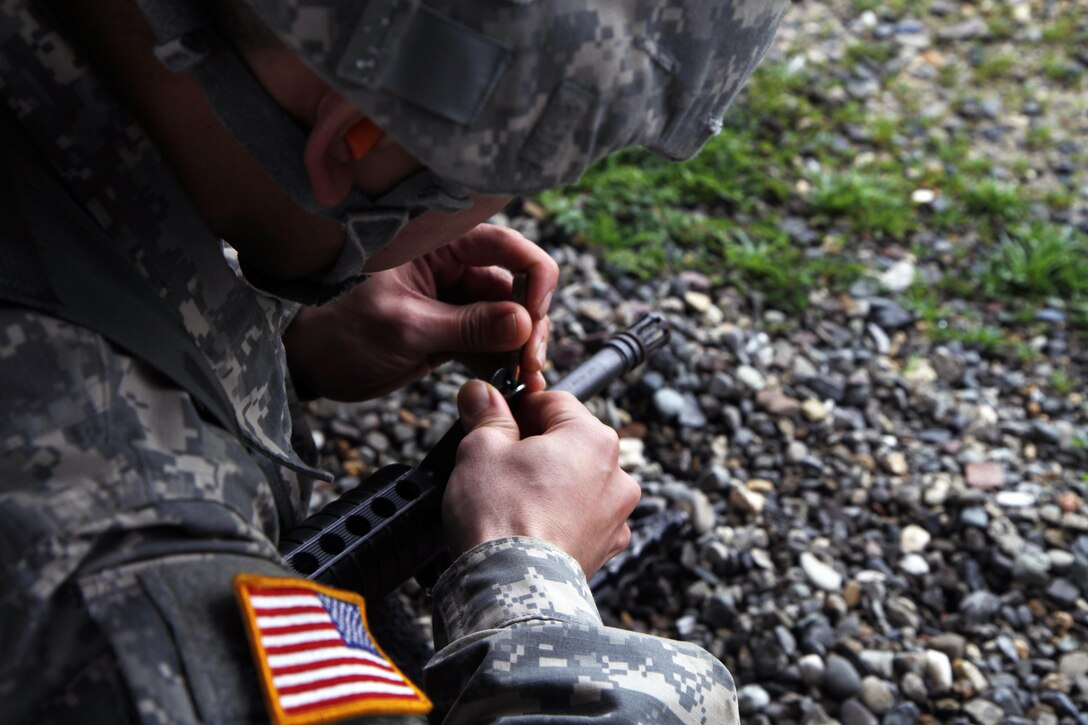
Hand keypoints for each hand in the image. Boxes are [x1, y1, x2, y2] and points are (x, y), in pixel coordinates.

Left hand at [283, 224, 557, 400]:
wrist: (308, 362)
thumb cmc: (339, 328)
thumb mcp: (405, 326)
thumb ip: (466, 326)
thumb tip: (522, 323)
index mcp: (439, 245)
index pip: (506, 247)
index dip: (533, 277)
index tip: (534, 317)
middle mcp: (452, 268)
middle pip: (515, 287)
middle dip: (531, 324)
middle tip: (531, 363)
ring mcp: (453, 303)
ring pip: (507, 320)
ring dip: (522, 350)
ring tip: (527, 382)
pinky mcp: (450, 334)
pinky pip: (489, 344)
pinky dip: (504, 364)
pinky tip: (515, 386)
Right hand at [443, 381, 640, 576]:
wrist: (513, 591)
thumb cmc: (501, 518)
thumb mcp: (481, 450)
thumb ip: (486, 415)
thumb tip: (481, 393)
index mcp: (593, 438)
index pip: (555, 401)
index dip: (519, 407)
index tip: (497, 418)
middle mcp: (617, 474)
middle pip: (569, 442)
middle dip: (534, 446)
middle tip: (496, 461)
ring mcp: (615, 515)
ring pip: (577, 481)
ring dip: (548, 482)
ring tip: (510, 498)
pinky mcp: (605, 548)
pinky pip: (581, 517)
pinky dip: (558, 516)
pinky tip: (528, 524)